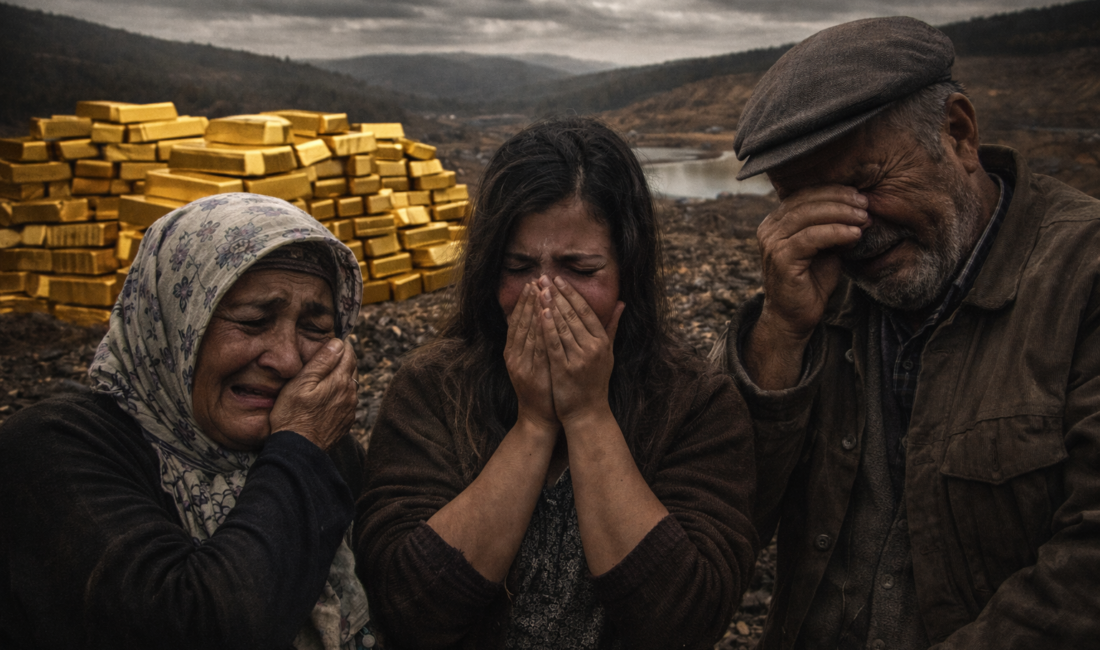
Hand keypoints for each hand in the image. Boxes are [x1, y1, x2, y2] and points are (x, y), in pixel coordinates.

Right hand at [269, 337, 356, 449]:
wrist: (298, 450)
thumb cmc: (292, 415)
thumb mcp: (300, 383)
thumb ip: (321, 362)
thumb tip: (337, 343)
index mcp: (340, 381)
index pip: (348, 353)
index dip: (340, 344)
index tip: (331, 341)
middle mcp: (350, 394)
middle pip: (352, 368)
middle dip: (342, 359)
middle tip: (328, 354)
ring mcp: (350, 409)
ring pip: (351, 384)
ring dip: (342, 376)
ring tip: (326, 375)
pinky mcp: (346, 421)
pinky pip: (348, 400)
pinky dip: (341, 393)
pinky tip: (327, 396)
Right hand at [503, 281, 558, 435]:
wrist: (539, 417)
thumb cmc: (541, 389)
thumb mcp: (534, 363)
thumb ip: (534, 342)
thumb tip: (539, 319)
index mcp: (513, 352)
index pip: (518, 321)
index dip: (525, 302)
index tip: (533, 284)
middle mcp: (513, 356)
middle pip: (520, 323)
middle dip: (529, 301)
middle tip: (536, 280)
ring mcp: (521, 365)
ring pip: (527, 333)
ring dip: (533, 311)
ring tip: (541, 292)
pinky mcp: (530, 374)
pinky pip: (536, 348)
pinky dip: (541, 332)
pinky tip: (546, 318)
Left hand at [538, 275, 623, 427]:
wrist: (587, 413)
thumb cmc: (595, 382)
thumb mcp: (608, 353)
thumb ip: (611, 327)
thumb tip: (621, 303)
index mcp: (602, 342)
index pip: (586, 311)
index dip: (571, 293)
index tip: (559, 279)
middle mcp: (593, 348)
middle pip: (573, 315)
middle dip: (557, 294)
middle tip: (543, 277)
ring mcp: (579, 359)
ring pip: (562, 326)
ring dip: (549, 305)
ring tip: (538, 289)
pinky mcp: (565, 369)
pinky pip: (554, 343)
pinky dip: (547, 326)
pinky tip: (539, 312)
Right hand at [747, 185, 866, 388]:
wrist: (794, 318)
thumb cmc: (810, 283)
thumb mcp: (824, 248)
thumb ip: (833, 228)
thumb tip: (859, 210)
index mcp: (776, 222)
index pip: (805, 195)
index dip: (834, 192)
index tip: (860, 196)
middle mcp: (769, 228)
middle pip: (806, 201)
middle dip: (840, 200)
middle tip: (866, 205)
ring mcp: (772, 243)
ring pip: (808, 216)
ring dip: (841, 214)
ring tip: (864, 219)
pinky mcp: (780, 258)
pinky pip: (811, 237)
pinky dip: (836, 233)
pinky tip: (854, 235)